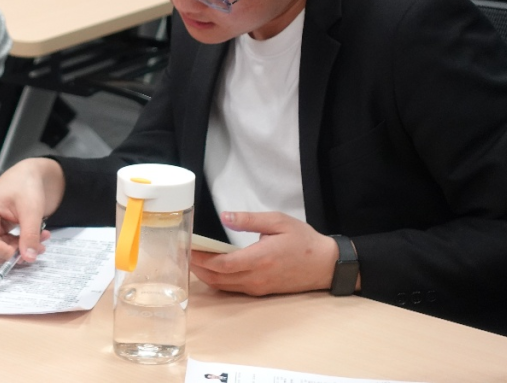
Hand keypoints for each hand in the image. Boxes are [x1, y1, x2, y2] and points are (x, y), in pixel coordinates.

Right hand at [0, 158, 63, 263]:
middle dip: (17, 250)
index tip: (29, 250)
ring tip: (41, 237)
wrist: (27, 175)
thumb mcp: (32, 211)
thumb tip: (29, 258)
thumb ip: (30, 236)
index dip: (8, 253)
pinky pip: (2, 244)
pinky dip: (19, 243)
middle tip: (41, 244)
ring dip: (21, 247)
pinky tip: (35, 235)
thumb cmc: (26, 185)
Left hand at [189, 211, 339, 295]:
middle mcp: (256, 277)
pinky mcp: (260, 291)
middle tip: (181, 253)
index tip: (187, 247)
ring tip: (190, 260)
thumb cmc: (303, 240)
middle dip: (197, 266)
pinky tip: (210, 269)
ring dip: (205, 275)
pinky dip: (217, 280)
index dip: (201, 258)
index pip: (223, 264)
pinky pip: (233, 289)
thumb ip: (249, 220)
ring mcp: (258, 287)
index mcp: (260, 259)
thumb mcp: (278, 221)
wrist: (325, 265)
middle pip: (218, 277)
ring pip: (223, 286)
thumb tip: (224, 216)